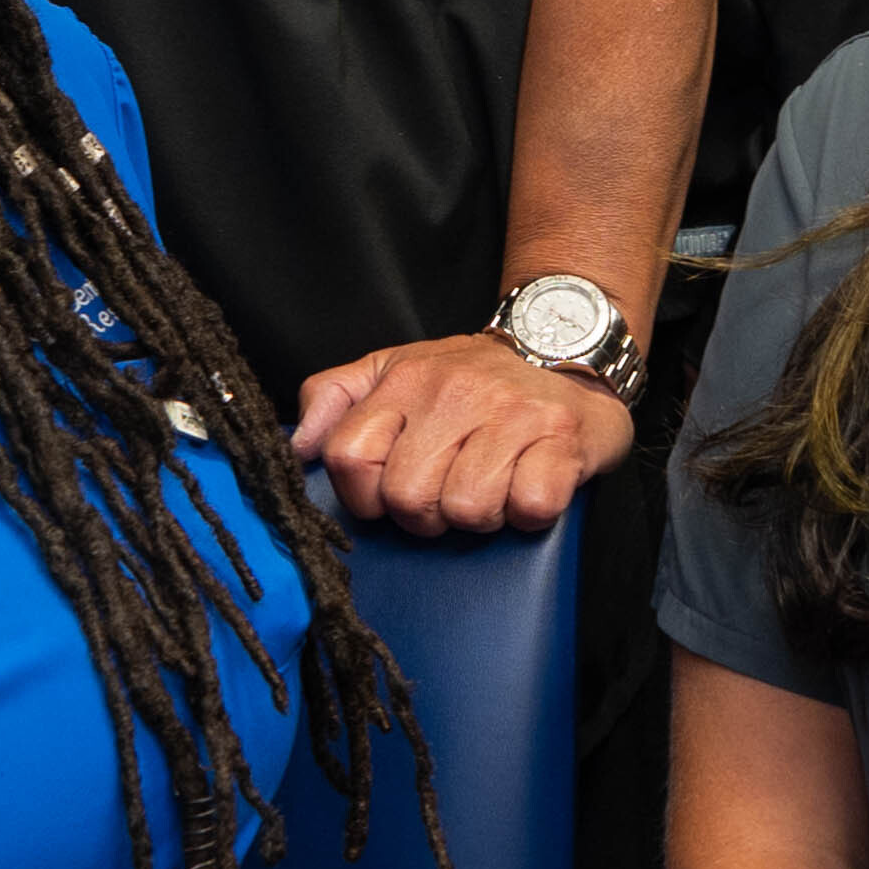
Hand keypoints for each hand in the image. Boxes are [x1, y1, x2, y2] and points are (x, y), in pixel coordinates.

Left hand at [290, 329, 627, 538]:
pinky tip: (527, 484)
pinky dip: (528, 512)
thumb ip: (335, 397)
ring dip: (480, 516)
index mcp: (405, 379)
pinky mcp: (562, 439)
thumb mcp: (394, 369)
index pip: (349, 456)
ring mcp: (511, 414)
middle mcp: (455, 391)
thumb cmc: (474, 379)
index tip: (388, 491)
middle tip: (448, 491)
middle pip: (406, 496)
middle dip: (425, 514)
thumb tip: (300, 448)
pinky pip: (529, 507)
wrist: (568, 352)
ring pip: (466, 510)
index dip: (364, 493)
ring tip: (491, 485)